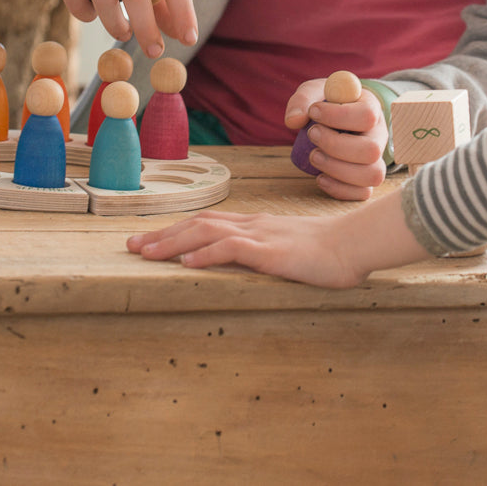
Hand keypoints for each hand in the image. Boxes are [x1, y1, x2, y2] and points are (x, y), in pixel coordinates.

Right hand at [36, 0, 196, 58]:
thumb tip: (179, 33)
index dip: (183, 11)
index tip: (190, 39)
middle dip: (148, 31)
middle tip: (154, 52)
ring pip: (105, 4)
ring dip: (117, 27)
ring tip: (123, 31)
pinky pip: (79, 5)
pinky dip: (89, 15)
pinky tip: (92, 3)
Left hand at [126, 192, 428, 288]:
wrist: (356, 244)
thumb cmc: (329, 252)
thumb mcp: (289, 252)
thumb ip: (266, 254)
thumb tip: (246, 263)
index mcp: (253, 225)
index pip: (205, 222)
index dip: (174, 230)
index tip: (148, 240)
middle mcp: (250, 225)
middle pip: (196, 223)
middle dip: (161, 234)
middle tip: (130, 246)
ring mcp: (259, 236)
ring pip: (206, 232)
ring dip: (172, 242)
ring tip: (145, 253)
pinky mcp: (270, 251)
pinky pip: (232, 249)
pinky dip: (206, 254)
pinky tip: (186, 263)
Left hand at [284, 78, 387, 200]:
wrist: (332, 118)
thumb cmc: (327, 103)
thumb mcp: (314, 92)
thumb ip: (303, 99)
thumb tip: (294, 121)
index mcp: (371, 109)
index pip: (367, 115)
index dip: (338, 116)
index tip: (313, 111)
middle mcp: (378, 135)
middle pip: (371, 149)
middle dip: (335, 145)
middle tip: (312, 134)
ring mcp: (375, 159)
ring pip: (372, 174)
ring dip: (337, 169)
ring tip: (313, 156)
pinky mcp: (365, 178)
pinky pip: (363, 192)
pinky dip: (340, 189)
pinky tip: (320, 178)